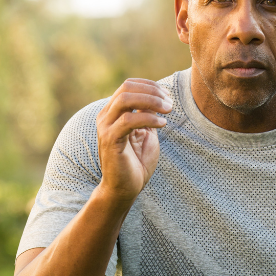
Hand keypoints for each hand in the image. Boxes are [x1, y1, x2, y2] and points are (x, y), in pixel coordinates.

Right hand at [96, 79, 172, 203]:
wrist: (124, 190)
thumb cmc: (136, 162)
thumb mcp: (145, 132)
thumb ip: (147, 114)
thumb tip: (157, 96)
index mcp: (113, 111)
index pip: (129, 85)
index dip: (150, 86)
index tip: (167, 96)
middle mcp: (106, 116)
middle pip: (126, 88)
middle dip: (152, 91)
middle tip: (169, 104)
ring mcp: (105, 127)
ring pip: (125, 100)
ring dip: (151, 101)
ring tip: (167, 111)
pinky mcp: (110, 140)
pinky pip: (128, 121)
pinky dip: (148, 119)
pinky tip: (162, 124)